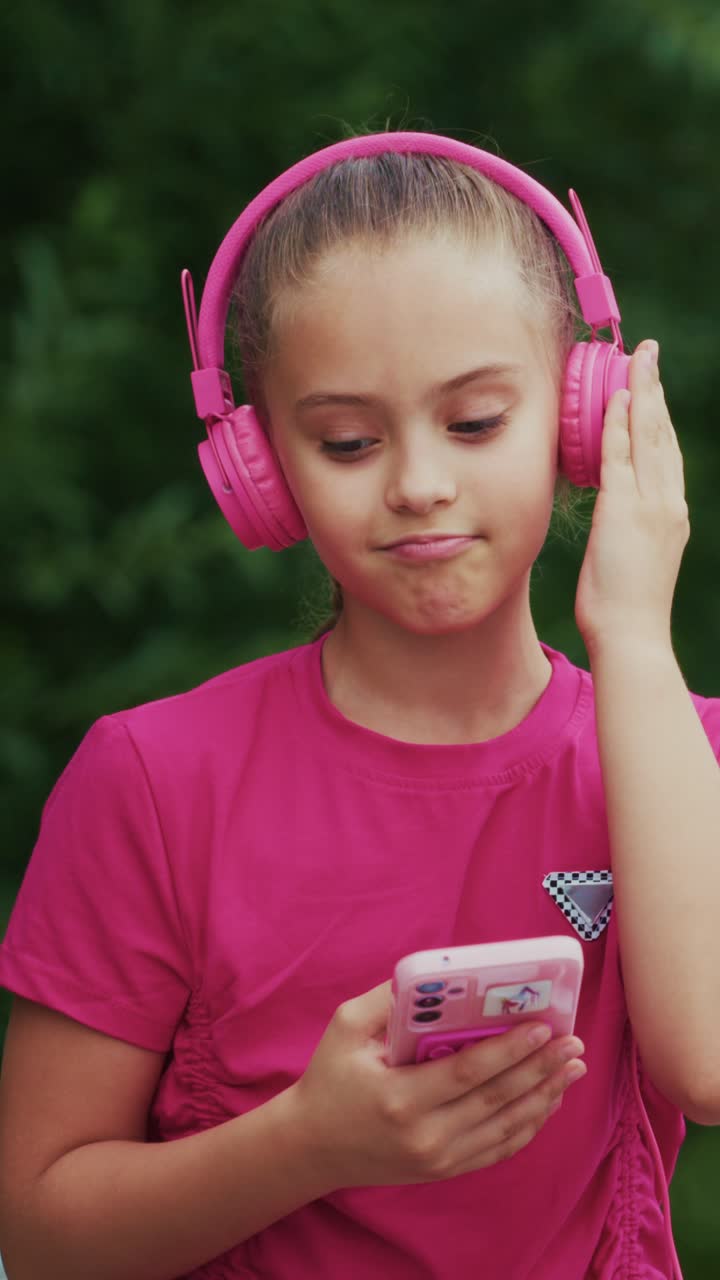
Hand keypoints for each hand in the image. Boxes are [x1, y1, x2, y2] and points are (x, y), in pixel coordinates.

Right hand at [288, 980, 585, 1190]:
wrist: (312, 1147)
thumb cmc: (329, 1079)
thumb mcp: (346, 1029)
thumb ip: (387, 1000)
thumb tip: (434, 973)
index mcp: (401, 1097)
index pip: (470, 1072)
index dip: (511, 1049)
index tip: (543, 1025)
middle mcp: (426, 1135)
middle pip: (498, 1099)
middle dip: (541, 1068)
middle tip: (573, 1043)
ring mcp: (439, 1159)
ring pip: (507, 1127)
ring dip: (545, 1095)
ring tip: (572, 1068)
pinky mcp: (445, 1170)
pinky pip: (499, 1148)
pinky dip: (528, 1124)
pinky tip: (547, 1100)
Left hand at [574, 339, 689, 657]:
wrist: (632, 636)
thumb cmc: (624, 607)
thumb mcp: (633, 557)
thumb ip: (628, 527)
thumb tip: (614, 516)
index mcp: (670, 512)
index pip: (665, 451)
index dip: (658, 414)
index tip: (650, 385)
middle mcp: (667, 502)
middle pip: (662, 433)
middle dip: (654, 390)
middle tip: (648, 353)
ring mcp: (650, 506)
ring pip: (647, 437)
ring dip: (641, 394)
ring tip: (636, 360)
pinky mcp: (625, 513)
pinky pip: (621, 458)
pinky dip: (620, 426)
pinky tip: (616, 399)